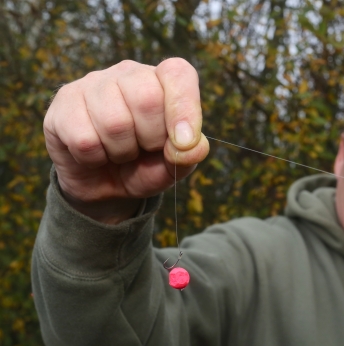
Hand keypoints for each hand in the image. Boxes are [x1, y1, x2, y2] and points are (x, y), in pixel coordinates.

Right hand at [44, 58, 208, 223]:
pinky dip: (94, 158)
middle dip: (150, 138)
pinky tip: (95, 154)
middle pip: (147, 98)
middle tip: (144, 149)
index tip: (183, 142)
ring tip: (119, 152)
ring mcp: (92, 84)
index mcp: (162, 81)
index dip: (184, 107)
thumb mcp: (172, 167)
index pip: (178, 74)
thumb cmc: (143, 167)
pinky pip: (84, 139)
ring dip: (121, 152)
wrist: (102, 186)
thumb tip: (193, 146)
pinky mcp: (63, 103)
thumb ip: (188, 156)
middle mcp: (128, 74)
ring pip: (114, 121)